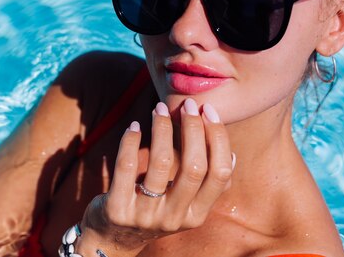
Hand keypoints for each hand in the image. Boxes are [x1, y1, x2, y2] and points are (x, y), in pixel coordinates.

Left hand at [78, 99, 234, 254]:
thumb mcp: (184, 205)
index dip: (218, 139)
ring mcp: (145, 215)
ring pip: (161, 163)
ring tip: (158, 109)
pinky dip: (131, 141)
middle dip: (193, 129)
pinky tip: (135, 126)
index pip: (219, 174)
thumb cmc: (154, 210)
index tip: (209, 112)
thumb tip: (231, 154)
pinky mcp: (118, 208)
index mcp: (196, 215)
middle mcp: (175, 218)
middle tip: (187, 105)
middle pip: (193, 167)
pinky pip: (127, 166)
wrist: (112, 239)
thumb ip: (205, 185)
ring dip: (162, 129)